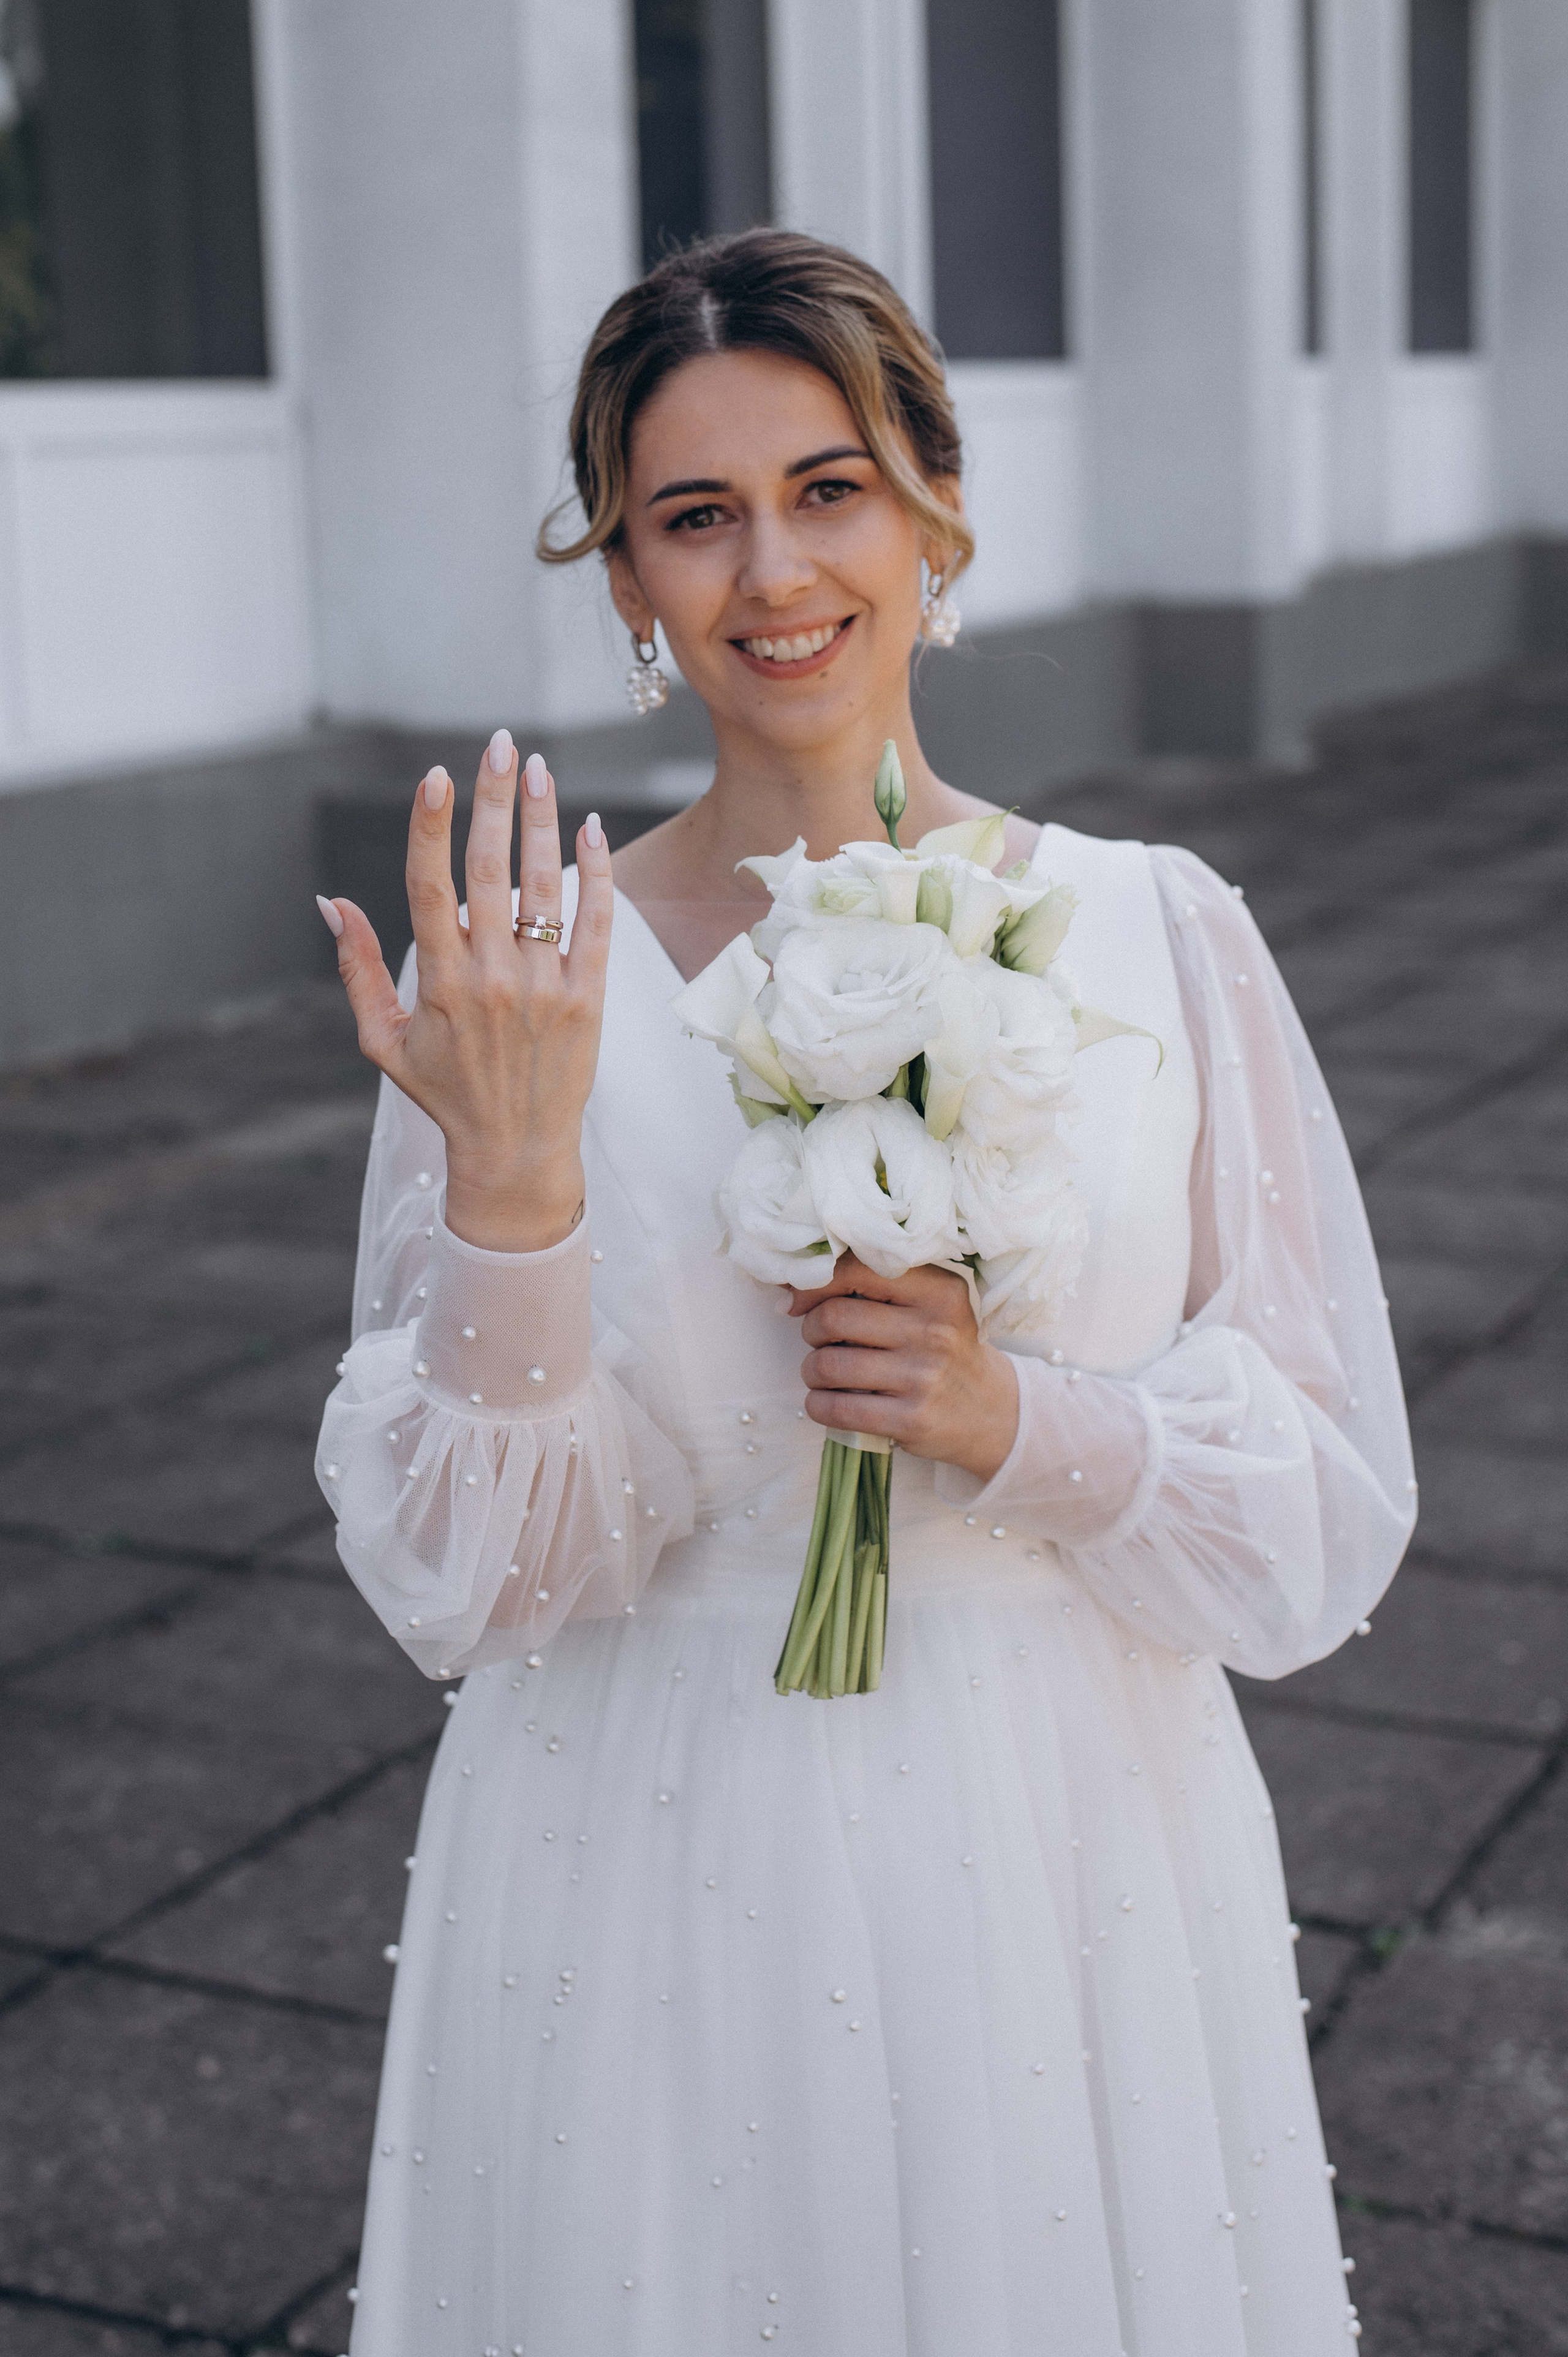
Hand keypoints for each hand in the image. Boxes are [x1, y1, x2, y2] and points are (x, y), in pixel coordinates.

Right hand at [321, 732, 612, 1252]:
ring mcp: (544, 988)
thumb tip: (330, 901)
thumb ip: (357, 968)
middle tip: (500, 746)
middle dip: (493, 801)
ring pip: (544, 889)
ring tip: (540, 768)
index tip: (436, 775)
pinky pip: (595, 925)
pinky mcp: (587, 1000)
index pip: (431, 887)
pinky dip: (594, 874)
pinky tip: (591, 828)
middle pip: (490, 872)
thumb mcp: (383, 1039)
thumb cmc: (444, 1092)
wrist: (515, 1150)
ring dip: (542, 822)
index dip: (432, 826)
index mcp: (439, 982)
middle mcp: (492, 979)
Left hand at [787, 1254, 1018, 1481]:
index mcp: (939, 1291)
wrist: (992, 1411)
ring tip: (823, 1372)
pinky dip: (817, 1405)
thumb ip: (875, 1285)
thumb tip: (790, 1285)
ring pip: (828, 1365)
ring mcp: (924, 1378)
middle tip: (820, 1339)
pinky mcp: (912, 1420)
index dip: (813, 1283)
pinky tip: (826, 1401)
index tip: (798, 1300)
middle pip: (832, 1319)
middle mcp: (935, 1331)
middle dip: (810, 1329)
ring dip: (811, 1370)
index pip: (856, 1270)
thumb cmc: (943, 1348)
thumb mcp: (930, 1304)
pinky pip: (836, 1409)